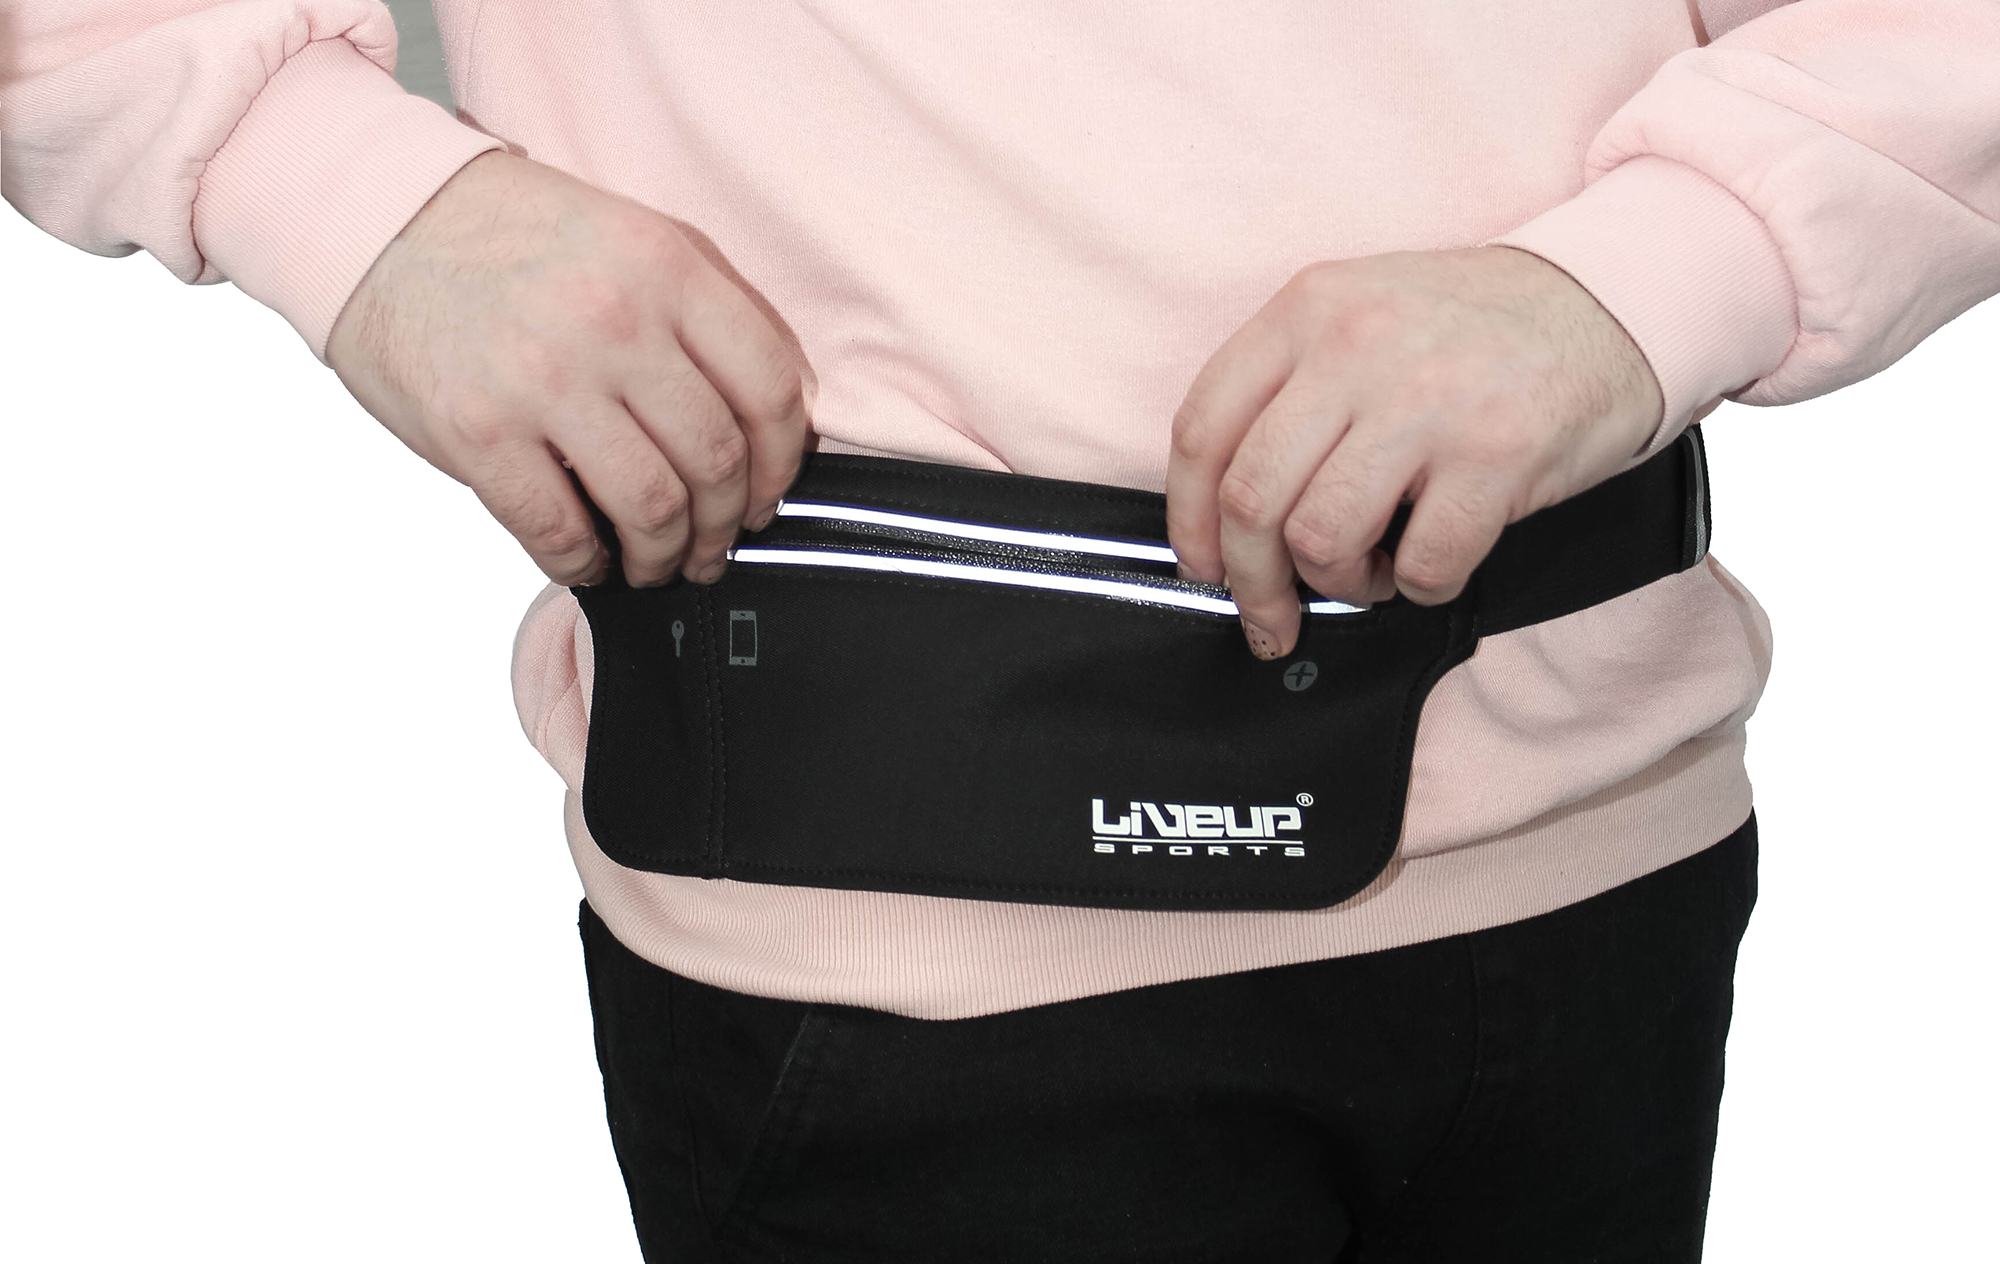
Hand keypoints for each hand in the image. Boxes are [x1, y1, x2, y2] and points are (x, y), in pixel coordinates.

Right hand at [327, 151, 809, 586]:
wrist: (378, 218)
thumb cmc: (512, 236)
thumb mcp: (628, 238)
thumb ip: (700, 314)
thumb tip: (762, 423)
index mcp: (666, 268)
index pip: (769, 387)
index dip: (783, 461)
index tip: (769, 492)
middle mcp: (615, 323)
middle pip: (715, 459)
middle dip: (725, 524)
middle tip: (715, 544)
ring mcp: (545, 381)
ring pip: (651, 507)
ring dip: (664, 556)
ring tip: (657, 563)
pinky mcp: (480, 433)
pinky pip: (560, 531)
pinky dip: (586, 564)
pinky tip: (589, 561)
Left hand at [1165, 246, 1662, 658]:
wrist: (1609, 299)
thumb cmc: (1472, 327)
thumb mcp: (1360, 313)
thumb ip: (1289, 391)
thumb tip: (1226, 513)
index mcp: (1307, 310)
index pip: (1201, 430)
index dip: (1190, 520)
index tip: (1205, 565)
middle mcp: (1356, 347)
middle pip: (1252, 499)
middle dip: (1253, 582)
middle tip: (1273, 612)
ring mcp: (1427, 401)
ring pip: (1322, 538)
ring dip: (1339, 583)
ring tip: (1370, 569)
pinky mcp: (1496, 456)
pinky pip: (1421, 564)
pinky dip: (1417, 587)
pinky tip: (1430, 562)